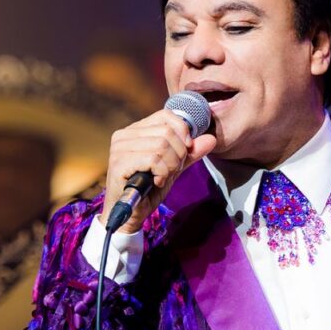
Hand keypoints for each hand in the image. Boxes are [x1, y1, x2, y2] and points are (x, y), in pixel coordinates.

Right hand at [99, 109, 216, 233]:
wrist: (132, 214)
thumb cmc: (149, 188)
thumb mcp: (173, 167)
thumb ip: (190, 153)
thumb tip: (211, 139)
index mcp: (135, 130)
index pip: (165, 115)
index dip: (183, 131)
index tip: (186, 150)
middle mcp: (124, 135)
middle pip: (167, 132)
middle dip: (178, 154)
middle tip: (172, 170)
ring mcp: (119, 148)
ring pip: (161, 145)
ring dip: (171, 165)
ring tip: (163, 176)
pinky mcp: (118, 163)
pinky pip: (153, 160)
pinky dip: (162, 172)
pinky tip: (157, 181)